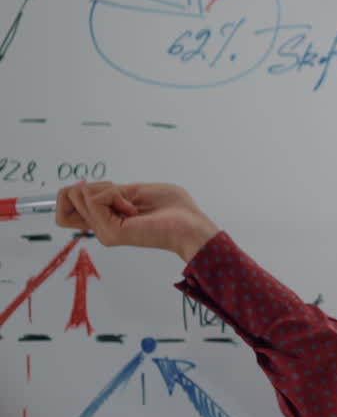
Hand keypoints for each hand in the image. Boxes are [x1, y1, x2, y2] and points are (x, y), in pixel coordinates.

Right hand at [57, 182, 219, 261]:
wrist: (190, 224)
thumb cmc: (173, 208)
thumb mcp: (134, 191)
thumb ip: (108, 192)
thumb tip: (82, 188)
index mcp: (105, 219)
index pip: (65, 204)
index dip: (78, 189)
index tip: (110, 190)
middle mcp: (100, 227)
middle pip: (66, 197)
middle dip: (95, 185)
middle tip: (123, 196)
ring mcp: (103, 231)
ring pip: (78, 194)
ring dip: (108, 189)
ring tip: (131, 204)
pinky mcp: (109, 232)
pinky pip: (95, 200)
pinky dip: (115, 195)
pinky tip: (133, 208)